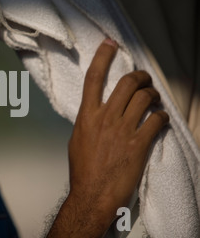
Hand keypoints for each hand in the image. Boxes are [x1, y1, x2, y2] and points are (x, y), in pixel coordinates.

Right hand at [45, 39, 168, 237]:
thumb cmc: (83, 170)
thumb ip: (87, 121)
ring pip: (144, 98)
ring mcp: (122, 131)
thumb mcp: (77, 140)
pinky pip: (156, 120)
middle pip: (126, 83)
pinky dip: (161, 117)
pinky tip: (160, 120)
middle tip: (144, 79)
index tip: (110, 43)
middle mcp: (104, 118)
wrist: (92, 194)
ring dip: (153, 95)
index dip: (103, 56)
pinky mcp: (138, 144)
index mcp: (86, 116)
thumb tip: (96, 112)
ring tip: (154, 100)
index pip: (93, 78)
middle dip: (140, 76)